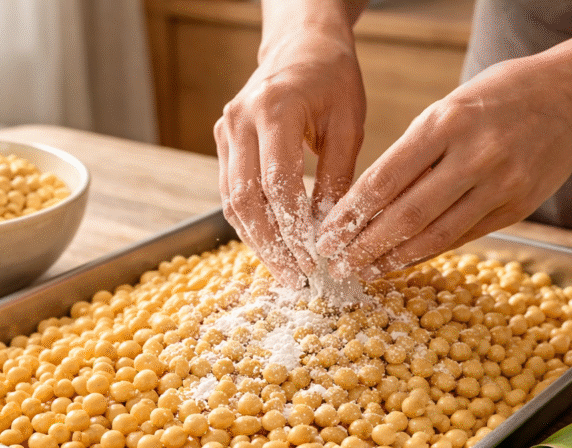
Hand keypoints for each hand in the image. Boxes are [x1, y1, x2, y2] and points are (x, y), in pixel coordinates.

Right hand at [215, 9, 365, 287]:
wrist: (300, 45)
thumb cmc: (332, 80)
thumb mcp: (348, 124)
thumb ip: (338, 177)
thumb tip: (332, 234)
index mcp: (274, 110)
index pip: (277, 184)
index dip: (293, 230)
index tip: (314, 262)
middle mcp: (240, 121)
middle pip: (245, 199)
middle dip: (272, 246)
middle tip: (297, 279)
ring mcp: (225, 132)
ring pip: (232, 202)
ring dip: (258, 241)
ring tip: (286, 272)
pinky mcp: (223, 143)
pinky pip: (231, 193)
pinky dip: (252, 224)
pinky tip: (274, 248)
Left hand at [315, 55, 571, 278]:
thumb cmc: (497, 98)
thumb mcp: (447, 108)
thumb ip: (412, 153)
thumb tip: (365, 204)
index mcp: (446, 123)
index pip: (385, 179)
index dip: (351, 214)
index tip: (325, 236)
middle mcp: (475, 155)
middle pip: (407, 215)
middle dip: (366, 246)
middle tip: (338, 265)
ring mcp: (501, 184)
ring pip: (437, 235)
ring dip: (395, 260)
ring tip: (366, 272)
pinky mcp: (518, 207)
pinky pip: (463, 238)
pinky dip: (428, 253)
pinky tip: (403, 263)